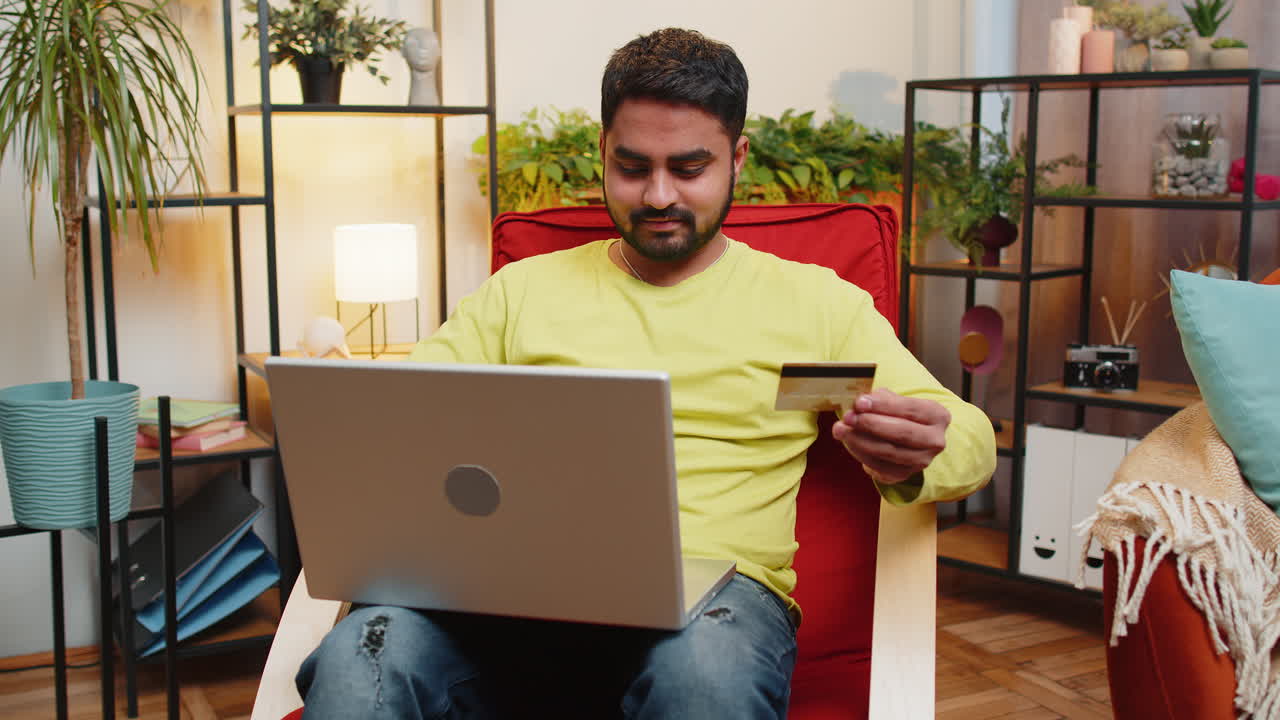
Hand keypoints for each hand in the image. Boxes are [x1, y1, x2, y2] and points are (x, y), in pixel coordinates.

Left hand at [831, 388, 949, 485]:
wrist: (911, 437)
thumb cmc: (900, 413)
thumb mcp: (895, 400)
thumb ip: (880, 399)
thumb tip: (860, 404)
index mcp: (937, 415)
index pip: (910, 409)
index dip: (883, 406)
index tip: (860, 402)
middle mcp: (935, 441)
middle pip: (902, 433)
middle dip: (870, 424)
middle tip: (847, 417)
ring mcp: (922, 461)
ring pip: (889, 452)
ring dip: (860, 440)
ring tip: (840, 429)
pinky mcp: (905, 475)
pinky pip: (880, 467)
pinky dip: (861, 454)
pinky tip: (848, 442)